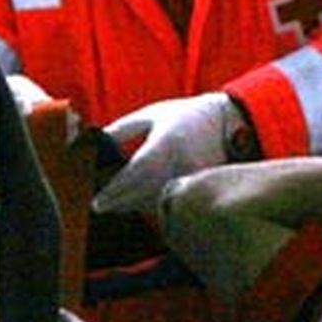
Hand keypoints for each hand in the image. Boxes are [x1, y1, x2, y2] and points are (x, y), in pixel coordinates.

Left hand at [93, 92, 232, 214]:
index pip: (136, 173)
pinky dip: (156, 206)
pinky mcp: (204, 191)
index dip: (115, 191)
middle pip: (145, 195)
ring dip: (136, 206)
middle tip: (101, 205)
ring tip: (119, 202)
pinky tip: (144, 200)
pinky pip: (174, 205)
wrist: (228, 123)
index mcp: (166, 143)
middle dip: (120, 202)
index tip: (96, 203)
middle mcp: (182, 164)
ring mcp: (195, 180)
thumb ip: (121, 130)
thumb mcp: (150, 115)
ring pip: (158, 205)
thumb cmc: (185, 116)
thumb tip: (93, 144)